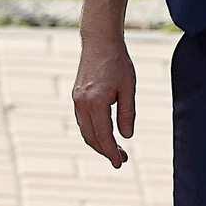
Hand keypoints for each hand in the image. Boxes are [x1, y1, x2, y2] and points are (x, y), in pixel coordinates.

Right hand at [71, 36, 136, 168]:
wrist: (100, 43)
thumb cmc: (118, 63)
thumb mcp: (128, 88)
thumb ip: (127, 113)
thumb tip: (126, 136)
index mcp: (96, 102)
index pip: (103, 135)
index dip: (112, 151)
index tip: (120, 162)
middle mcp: (82, 103)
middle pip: (91, 137)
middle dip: (105, 151)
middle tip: (121, 159)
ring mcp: (77, 100)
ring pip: (85, 130)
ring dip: (98, 142)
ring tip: (115, 149)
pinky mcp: (76, 96)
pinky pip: (83, 121)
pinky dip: (92, 131)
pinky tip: (104, 133)